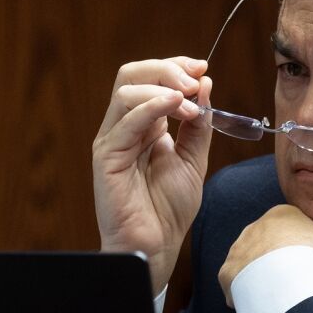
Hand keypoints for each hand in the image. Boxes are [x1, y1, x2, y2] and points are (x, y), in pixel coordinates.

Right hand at [93, 57, 213, 293]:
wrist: (156, 246)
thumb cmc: (169, 209)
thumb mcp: (194, 159)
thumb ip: (199, 124)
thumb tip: (205, 84)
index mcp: (144, 124)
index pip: (150, 78)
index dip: (175, 66)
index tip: (202, 68)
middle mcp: (124, 127)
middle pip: (132, 75)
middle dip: (167, 69)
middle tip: (195, 80)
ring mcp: (113, 140)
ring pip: (126, 91)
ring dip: (163, 88)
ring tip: (190, 104)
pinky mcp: (106, 157)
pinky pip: (126, 121)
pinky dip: (152, 107)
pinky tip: (176, 106)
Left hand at [218, 205, 312, 306]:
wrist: (284, 282)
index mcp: (284, 215)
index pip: (303, 237)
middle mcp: (256, 228)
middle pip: (279, 253)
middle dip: (294, 272)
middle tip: (309, 294)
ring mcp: (238, 251)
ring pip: (259, 269)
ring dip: (273, 284)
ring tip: (290, 305)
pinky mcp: (227, 275)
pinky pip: (241, 288)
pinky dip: (254, 298)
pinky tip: (269, 308)